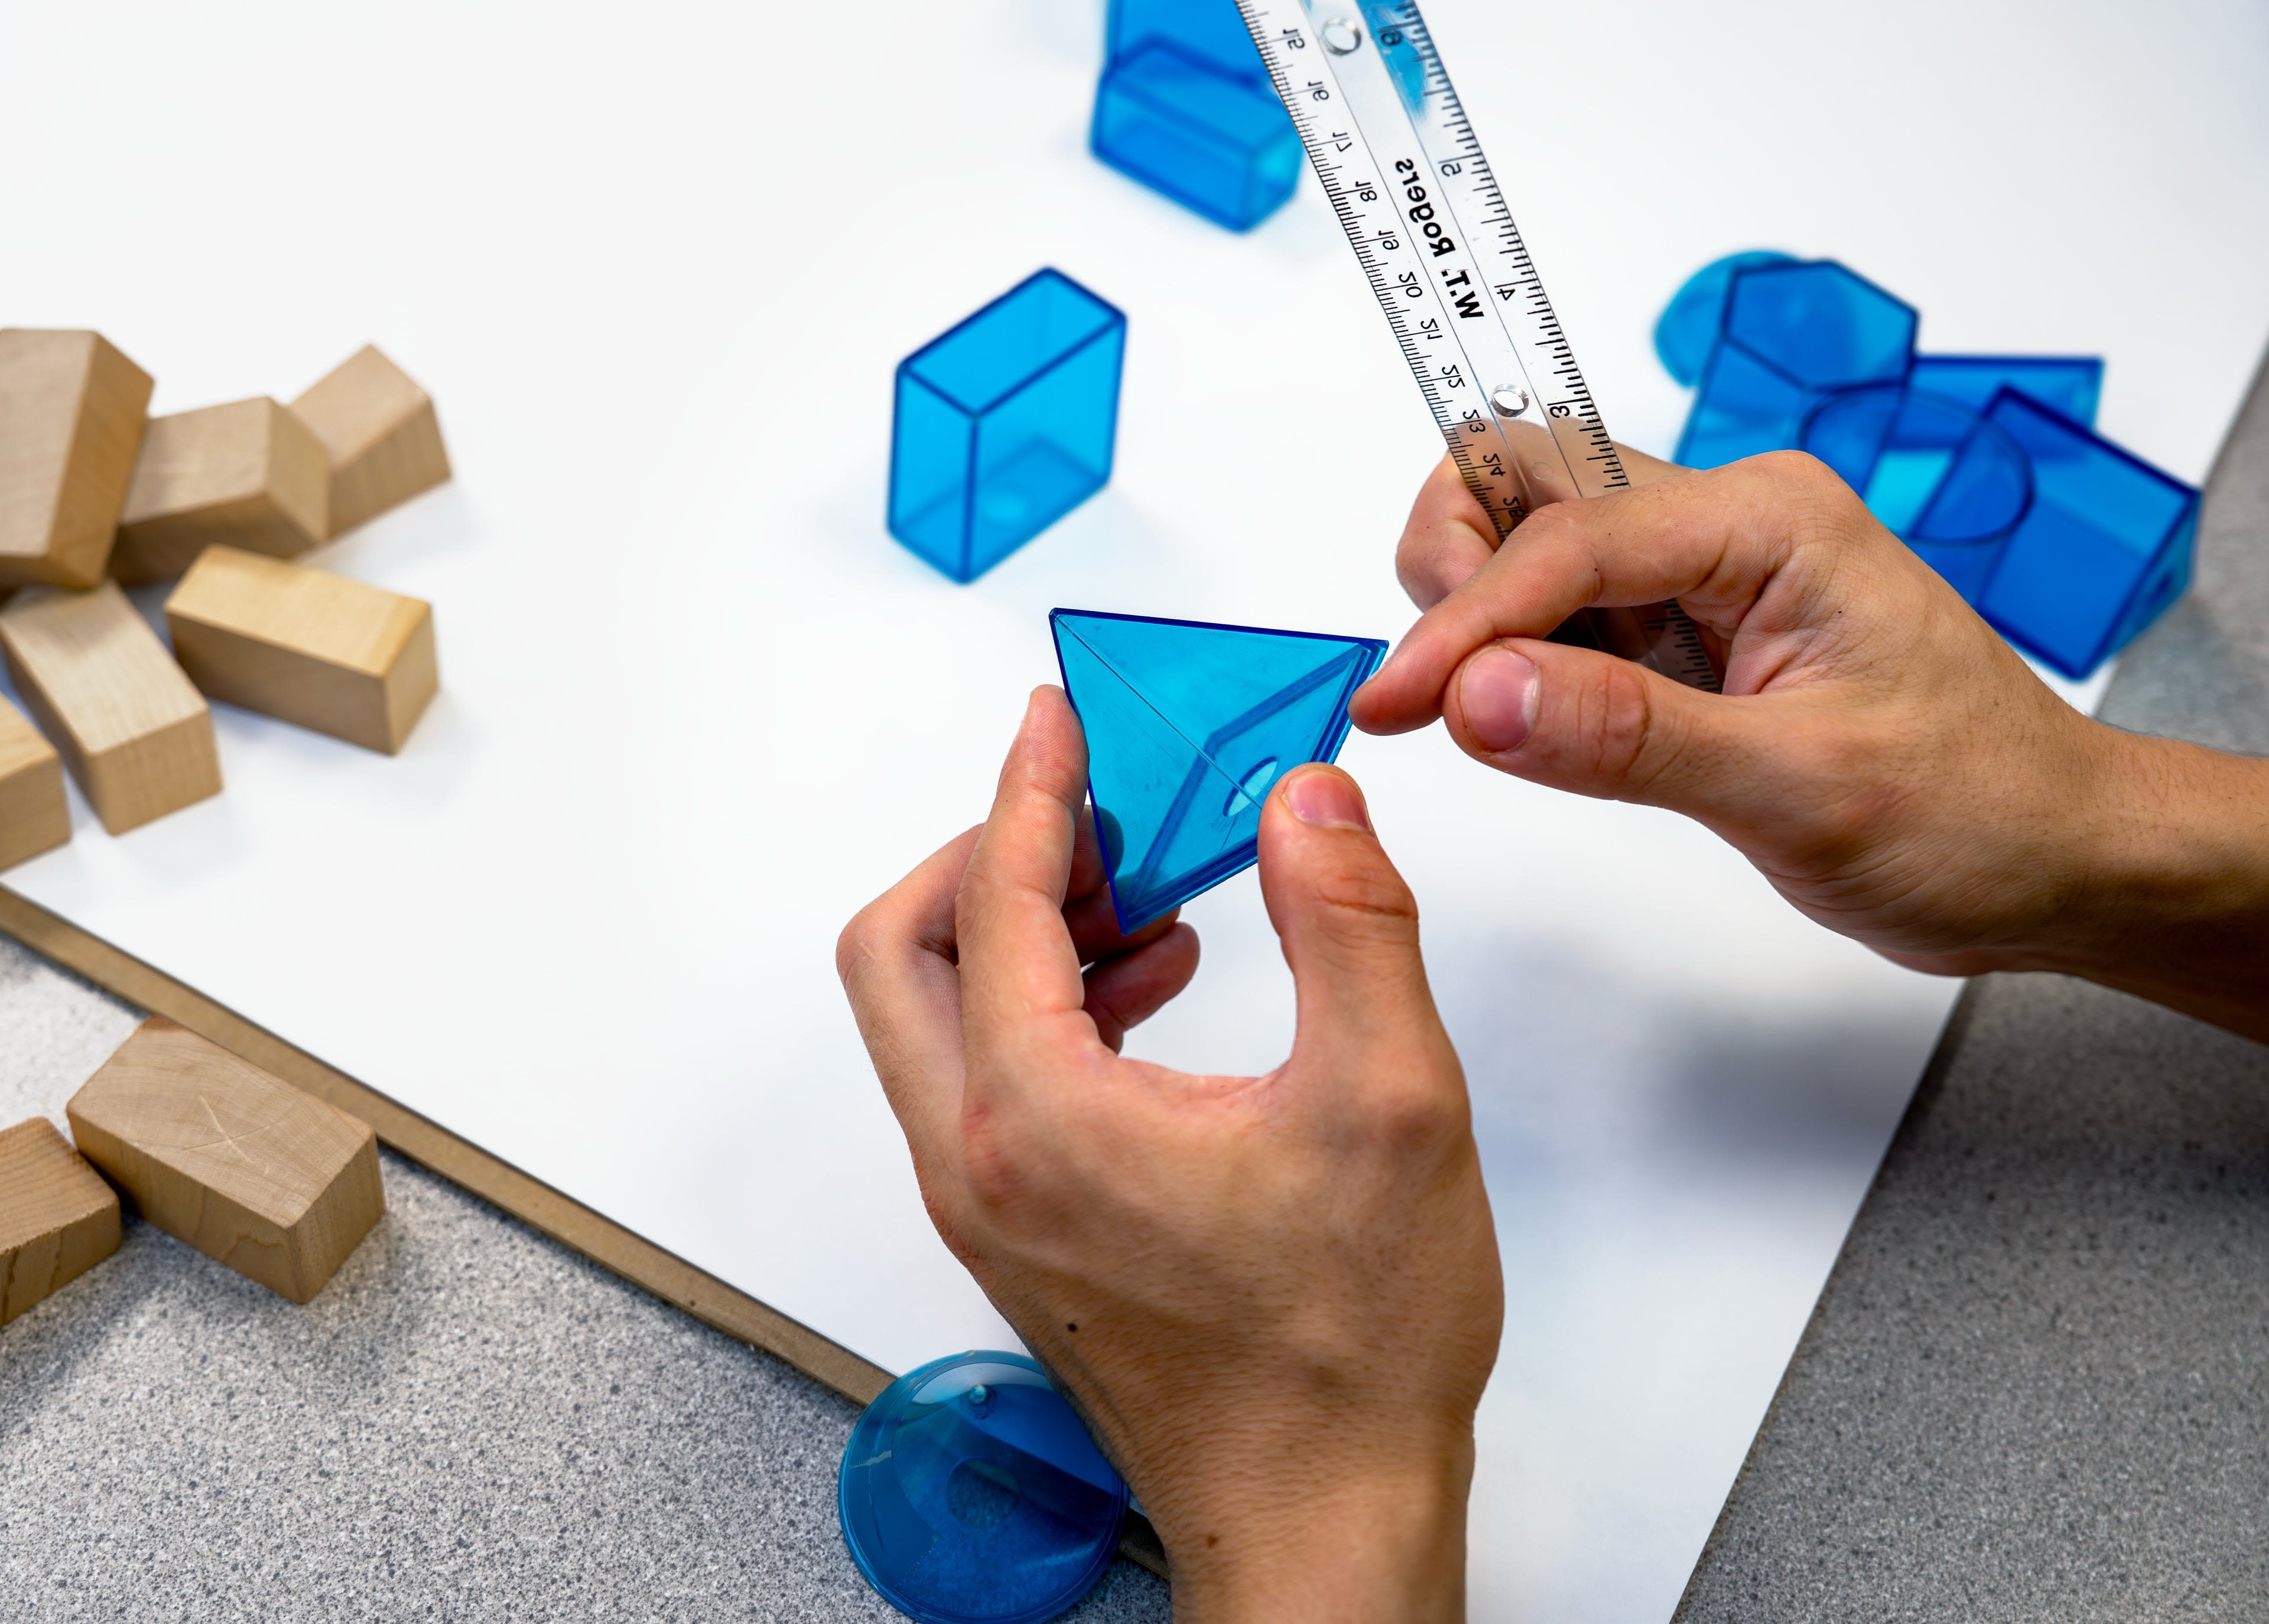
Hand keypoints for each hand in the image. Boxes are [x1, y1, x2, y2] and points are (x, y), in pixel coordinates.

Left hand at [838, 688, 1501, 1621]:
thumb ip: (1351, 925)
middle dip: (989, 856)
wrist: (1321, 1511)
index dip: (1033, 790)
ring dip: (1019, 928)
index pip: (996, 900)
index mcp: (1041, 1120)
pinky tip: (1157, 989)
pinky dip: (1043, 1004)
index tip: (1062, 721)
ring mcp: (988, 1204)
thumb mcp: (1392, 1104)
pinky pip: (985, 1076)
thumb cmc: (1345, 1353)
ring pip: (936, 1018)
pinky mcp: (1019, 1231)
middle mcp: (980, 1163)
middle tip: (1097, 813)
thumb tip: (1305, 802)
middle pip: (903, 952)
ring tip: (1148, 897)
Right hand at [1356, 451, 2268, 1041]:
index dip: (1465, 620)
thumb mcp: (1802, 788)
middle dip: (1453, 561)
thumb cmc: (1974, 810)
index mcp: (1768, 521)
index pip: (1568, 539)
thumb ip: (1627, 736)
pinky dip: (1509, 659)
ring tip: (1480, 714)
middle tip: (1432, 682)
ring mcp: (1700, 576)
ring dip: (1475, 610)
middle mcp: (1726, 523)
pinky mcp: (1681, 636)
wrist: (2050, 855)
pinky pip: (1559, 617)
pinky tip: (1523, 724)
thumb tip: (1477, 694)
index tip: (1393, 703)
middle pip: (1524, 475)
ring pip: (1526, 539)